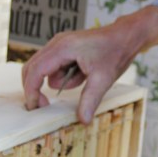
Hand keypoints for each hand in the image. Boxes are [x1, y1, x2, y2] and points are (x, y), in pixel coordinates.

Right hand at [22, 6, 157, 121]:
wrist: (126, 36)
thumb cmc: (115, 52)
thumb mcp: (103, 79)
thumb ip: (90, 100)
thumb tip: (82, 120)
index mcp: (62, 48)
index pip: (35, 70)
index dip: (31, 91)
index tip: (35, 108)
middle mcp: (56, 43)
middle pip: (32, 68)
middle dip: (37, 88)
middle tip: (46, 105)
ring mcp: (59, 44)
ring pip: (46, 70)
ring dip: (61, 81)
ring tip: (84, 77)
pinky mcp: (64, 48)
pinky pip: (56, 67)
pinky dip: (66, 75)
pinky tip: (83, 72)